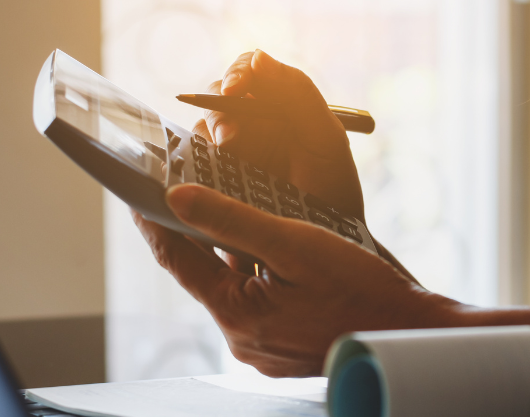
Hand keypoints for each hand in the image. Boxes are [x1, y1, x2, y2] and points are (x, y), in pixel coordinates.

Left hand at [133, 184, 461, 376]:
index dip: (154, 221)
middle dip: (193, 232)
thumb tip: (178, 198)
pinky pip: (258, 302)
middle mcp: (243, 338)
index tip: (137, 191)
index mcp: (238, 314)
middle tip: (182, 189)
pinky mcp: (284, 348)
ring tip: (229, 210)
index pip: (176, 260)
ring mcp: (264, 347)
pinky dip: (255, 272)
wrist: (408, 334)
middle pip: (203, 273)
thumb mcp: (294, 243)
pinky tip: (270, 249)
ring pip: (232, 286)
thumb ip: (232, 220)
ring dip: (228, 251)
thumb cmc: (361, 290)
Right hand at [202, 49, 364, 222]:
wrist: (331, 245)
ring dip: (208, 137)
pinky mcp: (214, 185)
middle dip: (219, 110)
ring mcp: (228, 154)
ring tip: (227, 153)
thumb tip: (260, 58)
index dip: (237, 73)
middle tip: (230, 134)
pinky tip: (208, 176)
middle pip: (215, 99)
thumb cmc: (335, 190)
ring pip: (201, 132)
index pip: (247, 72)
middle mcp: (248, 124)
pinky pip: (194, 169)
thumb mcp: (325, 140)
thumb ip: (298, 95)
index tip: (235, 88)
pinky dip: (196, 167)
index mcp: (277, 105)